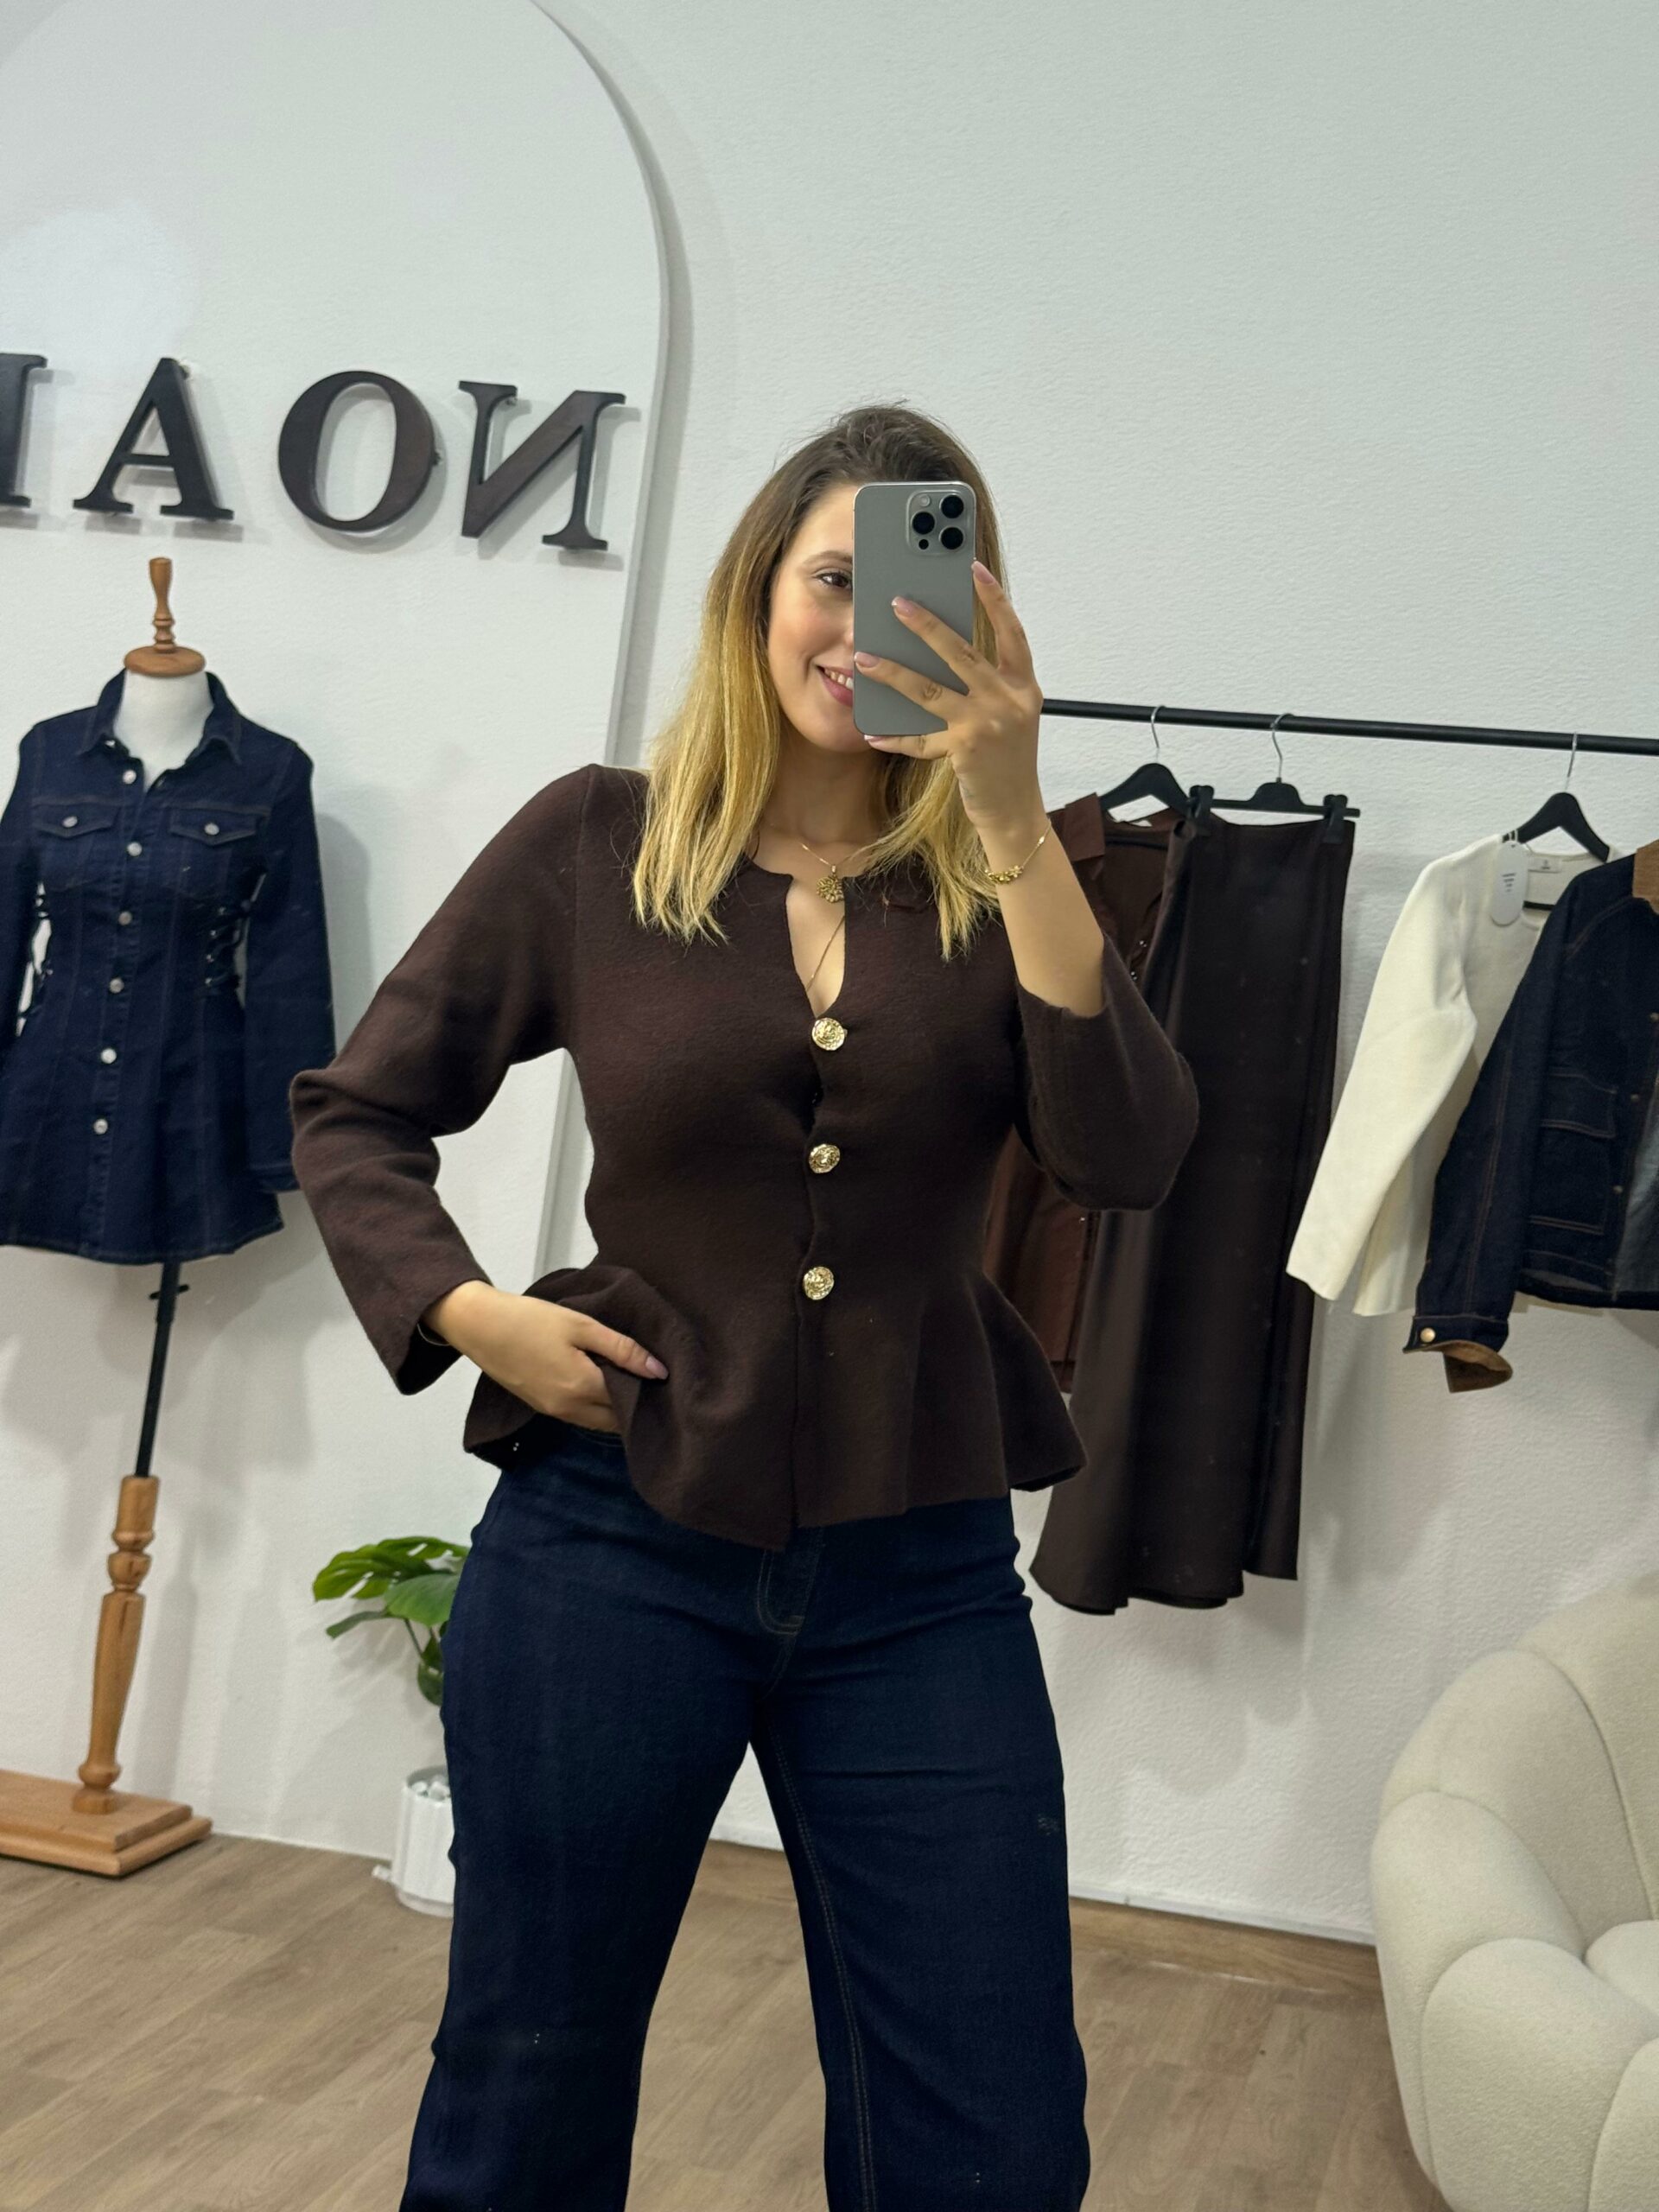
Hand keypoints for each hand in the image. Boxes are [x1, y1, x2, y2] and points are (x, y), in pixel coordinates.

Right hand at [422, 1281, 666, 1432]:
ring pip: (600, 1422)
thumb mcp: (581, 1326)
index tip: (668, 1378)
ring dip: (617, 1409)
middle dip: (636, 1406)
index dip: (650, 1392)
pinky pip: (582, 1417)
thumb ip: (622, 1349)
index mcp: (583, 1387)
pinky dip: (599, 1408)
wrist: (481, 1327)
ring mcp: (555, 1412)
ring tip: (634, 1382)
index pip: (630, 1402)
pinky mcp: (544, 1409)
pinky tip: (606, 1385)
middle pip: (617, 1420)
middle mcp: (571, 1409)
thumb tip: (660, 1372)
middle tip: (654, 1383)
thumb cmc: (532, 1320)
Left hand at [852, 558, 1044, 833]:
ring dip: (893, 673)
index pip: (1012, 632)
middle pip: (962, 652)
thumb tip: (939, 651)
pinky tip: (872, 731)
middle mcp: (1010, 700)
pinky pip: (920, 738)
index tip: (974, 568)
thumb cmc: (1005, 759)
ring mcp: (988, 725)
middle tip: (896, 603)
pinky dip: (895, 736)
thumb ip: (985, 684)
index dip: (995, 599)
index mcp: (1024, 686)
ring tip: (864, 659)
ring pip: (930, 690)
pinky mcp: (966, 750)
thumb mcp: (1007, 714)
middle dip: (926, 625)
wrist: (1015, 811)